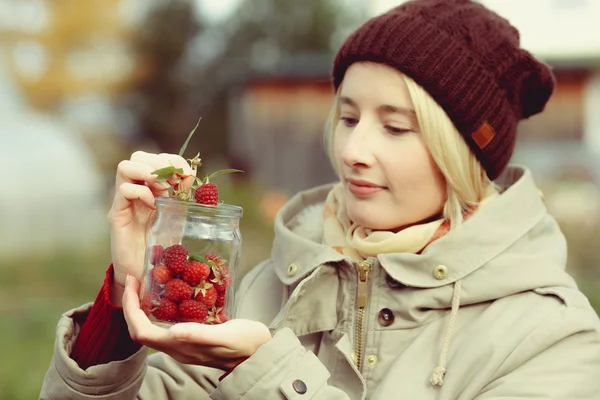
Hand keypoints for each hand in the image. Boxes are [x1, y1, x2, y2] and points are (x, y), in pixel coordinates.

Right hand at [108, 151, 195, 303]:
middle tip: (175, 182)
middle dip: (161, 163)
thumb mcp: (178, 220)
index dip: (174, 161)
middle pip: (139, 156)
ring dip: (149, 172)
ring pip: (125, 166)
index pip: (156, 158)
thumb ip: (185, 201)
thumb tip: (201, 185)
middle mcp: (135, 190)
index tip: (188, 176)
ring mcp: (124, 202)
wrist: (141, 274)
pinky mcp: (116, 215)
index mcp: (151, 188)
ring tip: (163, 190)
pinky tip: (154, 206)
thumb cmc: (160, 248)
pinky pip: (124, 190)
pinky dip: (141, 193)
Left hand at [122, 276, 271, 369]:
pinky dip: (160, 308)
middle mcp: (177, 348)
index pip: (141, 332)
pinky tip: (171, 293)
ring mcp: (184, 344)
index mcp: (180, 347)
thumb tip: (174, 331)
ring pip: (151, 328)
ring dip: (143, 307)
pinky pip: (166, 324)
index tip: (132, 283)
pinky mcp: (193, 337)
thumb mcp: (227, 335)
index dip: (131, 309)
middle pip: (140, 330)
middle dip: (132, 305)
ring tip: (148, 284)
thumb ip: (200, 334)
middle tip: (136, 279)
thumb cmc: (247, 344)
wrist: (262, 354)